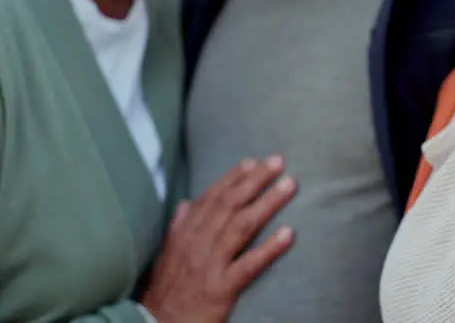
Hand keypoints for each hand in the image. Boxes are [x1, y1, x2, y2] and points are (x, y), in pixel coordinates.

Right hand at [140, 156, 295, 322]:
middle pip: (230, 205)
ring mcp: (209, 266)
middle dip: (255, 181)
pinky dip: (269, 248)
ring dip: (267, 203)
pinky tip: (289, 234)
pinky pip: (248, 265)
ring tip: (289, 186)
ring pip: (241, 227)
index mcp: (185, 235)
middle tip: (278, 163)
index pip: (212, 198)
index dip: (233, 178)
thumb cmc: (165, 292)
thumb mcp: (165, 257)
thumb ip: (178, 228)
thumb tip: (186, 203)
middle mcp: (196, 245)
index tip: (253, 162)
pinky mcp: (221, 289)